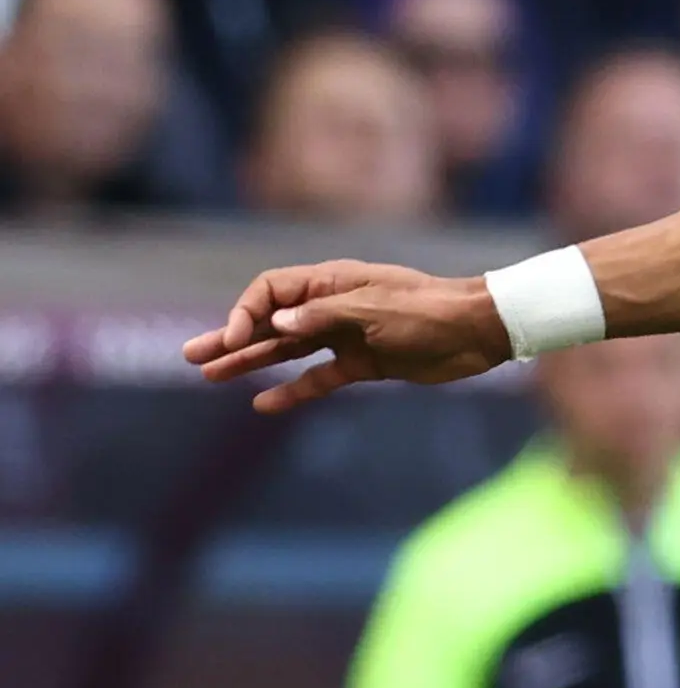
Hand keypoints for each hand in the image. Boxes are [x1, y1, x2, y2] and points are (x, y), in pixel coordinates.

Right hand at [181, 262, 512, 409]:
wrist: (479, 332)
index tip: (237, 337)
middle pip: (270, 323)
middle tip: (192, 354)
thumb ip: (322, 319)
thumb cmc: (428, 311)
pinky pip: (319, 378)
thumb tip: (276, 327)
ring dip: (252, 363)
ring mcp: (346, 336)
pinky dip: (294, 391)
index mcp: (330, 282)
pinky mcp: (364, 364)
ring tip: (212, 375)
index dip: (247, 312)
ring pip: (288, 351)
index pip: (271, 292)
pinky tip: (265, 404)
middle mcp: (331, 308)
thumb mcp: (373, 310)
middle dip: (231, 337)